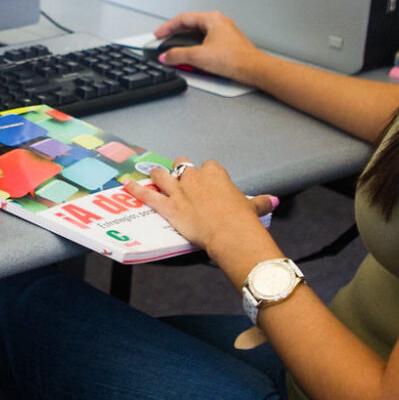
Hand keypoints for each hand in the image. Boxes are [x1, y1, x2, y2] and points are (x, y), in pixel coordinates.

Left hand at [128, 159, 279, 279]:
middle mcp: (195, 177)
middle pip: (182, 166)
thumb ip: (259, 202)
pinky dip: (137, 190)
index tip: (206, 184)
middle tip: (181, 182)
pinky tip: (127, 185)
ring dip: (157, 176)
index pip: (207, 166)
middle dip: (180, 172)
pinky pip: (149, 196)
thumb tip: (270, 201)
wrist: (231, 234)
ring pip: (163, 176)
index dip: (204, 175)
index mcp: (215, 174)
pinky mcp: (169, 206)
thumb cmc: (243, 221)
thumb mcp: (253, 207)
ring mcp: (180, 191)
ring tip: (153, 175)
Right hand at [153, 11, 264, 82]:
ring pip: (199, 34)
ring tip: (176, 51)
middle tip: (164, 41)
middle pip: (191, 25)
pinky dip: (196, 47)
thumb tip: (166, 56)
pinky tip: (192, 57)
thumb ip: (177, 55)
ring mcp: (224, 33)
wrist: (253, 69)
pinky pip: (206, 42)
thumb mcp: (198, 57)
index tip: (158, 34)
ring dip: (186, 42)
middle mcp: (219, 23)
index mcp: (212, 19)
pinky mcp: (227, 44)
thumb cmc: (235, 59)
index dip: (167, 27)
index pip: (183, 19)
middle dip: (175, 34)